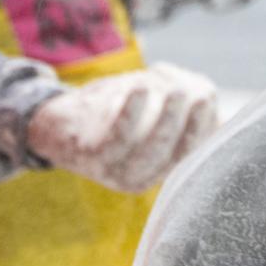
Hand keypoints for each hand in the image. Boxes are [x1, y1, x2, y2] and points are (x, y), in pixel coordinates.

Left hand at [25, 62, 219, 192]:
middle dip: (190, 125)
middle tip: (200, 94)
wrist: (55, 122)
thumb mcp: (150, 106)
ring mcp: (110, 169)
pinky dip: (130, 114)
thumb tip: (206, 94)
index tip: (210, 98)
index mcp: (156, 169)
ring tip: (177, 89)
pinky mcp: (86, 155)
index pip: (188, 155)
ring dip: (166, 119)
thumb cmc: (112, 111)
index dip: (203, 128)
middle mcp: (136, 177)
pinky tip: (141, 88)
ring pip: (146, 152)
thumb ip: (180, 101)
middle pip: (170, 156)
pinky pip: (113, 140)